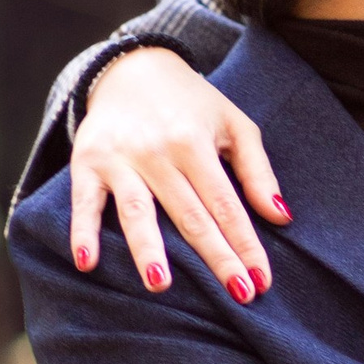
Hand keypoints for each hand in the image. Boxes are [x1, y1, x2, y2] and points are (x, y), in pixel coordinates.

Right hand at [70, 46, 289, 302]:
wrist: (132, 67)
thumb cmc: (193, 105)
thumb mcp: (234, 125)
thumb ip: (258, 171)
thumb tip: (281, 217)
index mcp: (195, 143)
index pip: (226, 205)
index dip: (245, 244)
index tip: (261, 282)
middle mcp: (157, 152)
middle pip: (190, 215)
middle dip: (215, 257)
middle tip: (237, 296)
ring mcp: (120, 158)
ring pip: (137, 210)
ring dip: (147, 248)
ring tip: (160, 285)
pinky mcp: (87, 162)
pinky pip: (84, 201)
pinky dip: (81, 231)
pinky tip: (86, 262)